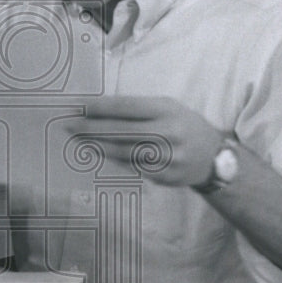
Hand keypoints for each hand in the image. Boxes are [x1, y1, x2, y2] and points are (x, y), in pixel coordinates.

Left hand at [65, 96, 223, 188]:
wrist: (213, 158)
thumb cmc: (183, 125)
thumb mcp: (168, 107)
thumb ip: (139, 109)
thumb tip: (99, 110)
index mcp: (167, 110)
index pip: (126, 107)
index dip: (100, 107)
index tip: (77, 105)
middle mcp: (168, 133)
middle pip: (121, 131)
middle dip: (91, 128)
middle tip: (67, 125)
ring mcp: (166, 157)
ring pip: (123, 152)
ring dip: (96, 146)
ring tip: (76, 140)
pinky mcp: (164, 176)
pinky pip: (131, 168)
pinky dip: (112, 161)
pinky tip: (96, 155)